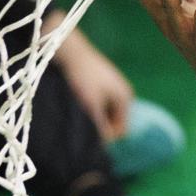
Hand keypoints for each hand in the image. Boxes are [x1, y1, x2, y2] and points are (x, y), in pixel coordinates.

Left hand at [53, 26, 133, 141]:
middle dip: (100, 125)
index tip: (88, 134)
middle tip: (81, 123)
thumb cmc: (81, 77)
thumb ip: (99, 126)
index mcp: (126, 98)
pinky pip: (100, 102)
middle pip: (114, 121)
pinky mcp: (102, 82)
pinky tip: (78, 101)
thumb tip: (102, 146)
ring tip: (78, 111)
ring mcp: (114, 86)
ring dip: (93, 115)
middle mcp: (123, 92)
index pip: (122, 130)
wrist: (69, 49)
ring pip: (105, 112)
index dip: (107, 136)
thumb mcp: (90, 105)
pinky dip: (91, 105)